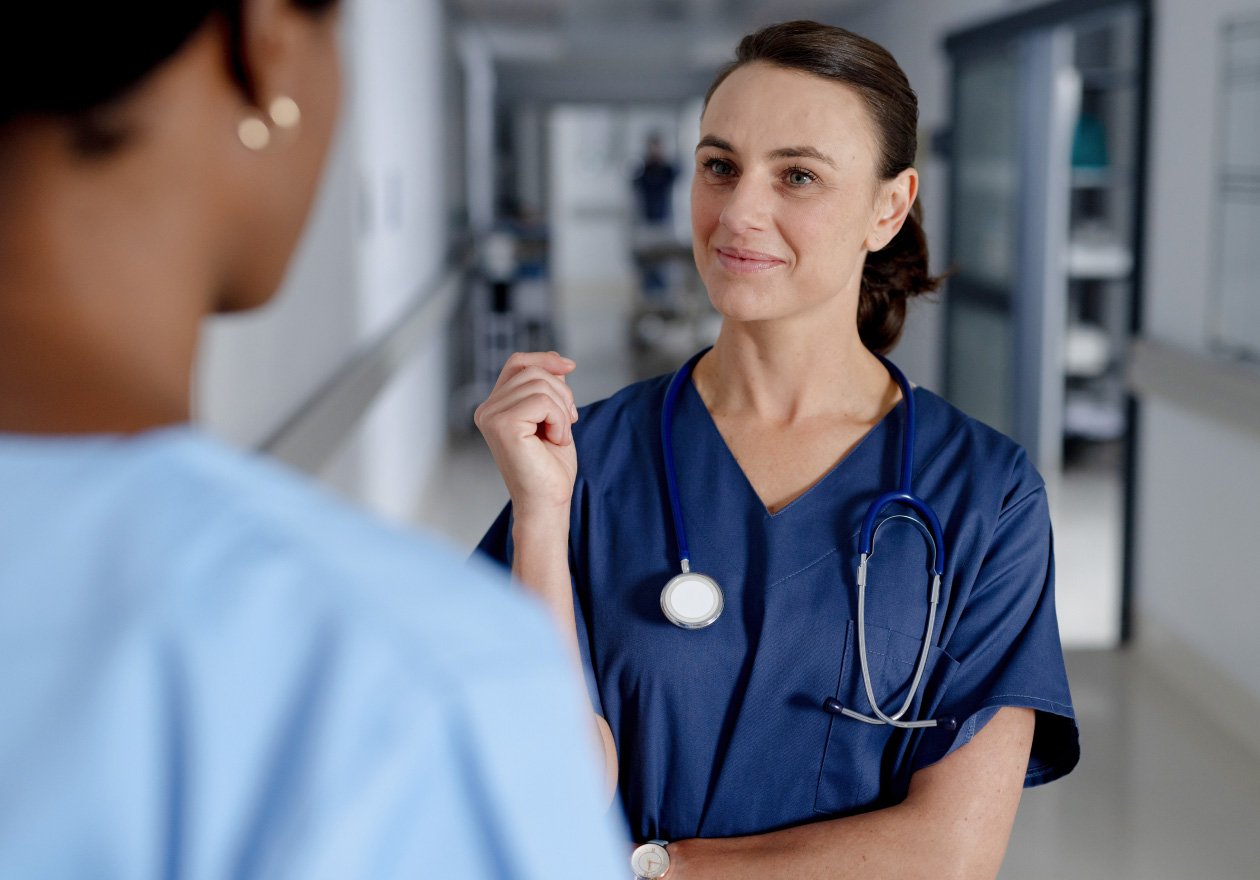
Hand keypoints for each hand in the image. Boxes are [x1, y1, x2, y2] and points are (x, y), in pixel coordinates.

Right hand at [474, 351, 579, 519]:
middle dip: (562, 393)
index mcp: (495, 406)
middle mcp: (487, 409)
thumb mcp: (553, 418)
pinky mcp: (503, 425)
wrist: (547, 502)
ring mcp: (492, 416)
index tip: (570, 366)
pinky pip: (542, 401)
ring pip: (540, 384)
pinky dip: (559, 420)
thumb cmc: (550, 468)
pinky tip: (555, 440)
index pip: (518, 363)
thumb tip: (558, 362)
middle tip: (567, 424)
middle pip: (533, 372)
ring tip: (558, 436)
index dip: (544, 359)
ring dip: (562, 410)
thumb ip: (548, 390)